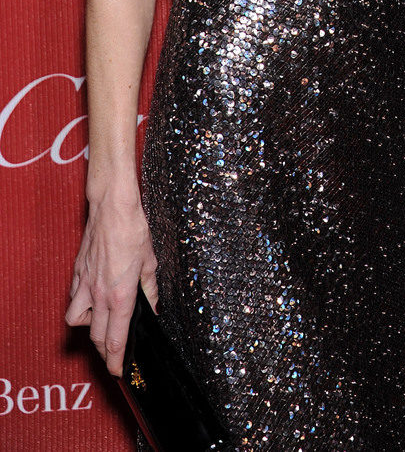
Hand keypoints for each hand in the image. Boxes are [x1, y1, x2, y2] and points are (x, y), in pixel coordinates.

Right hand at [66, 196, 158, 375]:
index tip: (120, 371)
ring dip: (89, 328)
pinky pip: (74, 299)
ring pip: (77, 321)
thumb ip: (150, 289)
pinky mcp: (77, 274)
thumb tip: (154, 307)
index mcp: (120, 295)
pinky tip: (92, 298)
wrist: (112, 208)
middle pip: (96, 337)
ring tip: (102, 322)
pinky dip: (81, 305)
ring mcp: (85, 285)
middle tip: (114, 356)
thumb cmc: (133, 231)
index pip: (116, 339)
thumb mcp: (150, 262)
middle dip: (105, 352)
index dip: (118, 360)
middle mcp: (99, 295)